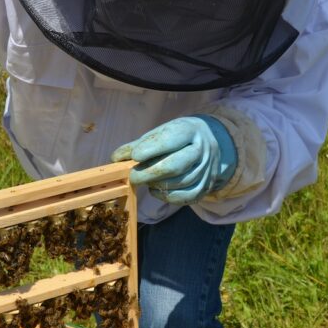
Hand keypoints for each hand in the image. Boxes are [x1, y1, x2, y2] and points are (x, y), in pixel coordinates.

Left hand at [111, 115, 236, 204]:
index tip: (134, 155)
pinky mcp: (206, 185)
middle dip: (150, 173)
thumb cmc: (178, 137)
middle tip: (132, 176)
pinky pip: (187, 196)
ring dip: (157, 184)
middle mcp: (202, 150)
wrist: (211, 142)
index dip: (151, 148)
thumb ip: (139, 144)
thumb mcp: (162, 133)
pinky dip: (167, 197)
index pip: (171, 139)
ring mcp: (206, 169)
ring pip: (180, 182)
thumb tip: (116, 158)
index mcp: (190, 131)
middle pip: (175, 165)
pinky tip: (155, 191)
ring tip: (145, 181)